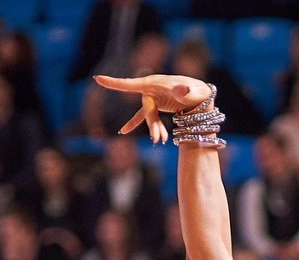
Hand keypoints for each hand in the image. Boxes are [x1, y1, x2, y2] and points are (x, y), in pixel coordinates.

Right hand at [94, 73, 211, 142]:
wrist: (201, 96)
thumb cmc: (197, 91)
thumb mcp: (193, 91)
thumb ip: (186, 90)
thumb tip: (180, 89)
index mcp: (155, 83)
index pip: (131, 84)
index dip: (114, 83)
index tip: (97, 79)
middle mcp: (151, 88)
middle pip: (145, 109)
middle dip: (151, 124)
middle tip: (160, 140)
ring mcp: (152, 97)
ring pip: (147, 116)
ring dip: (154, 128)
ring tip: (162, 141)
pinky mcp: (156, 105)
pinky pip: (144, 116)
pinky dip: (136, 124)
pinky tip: (123, 132)